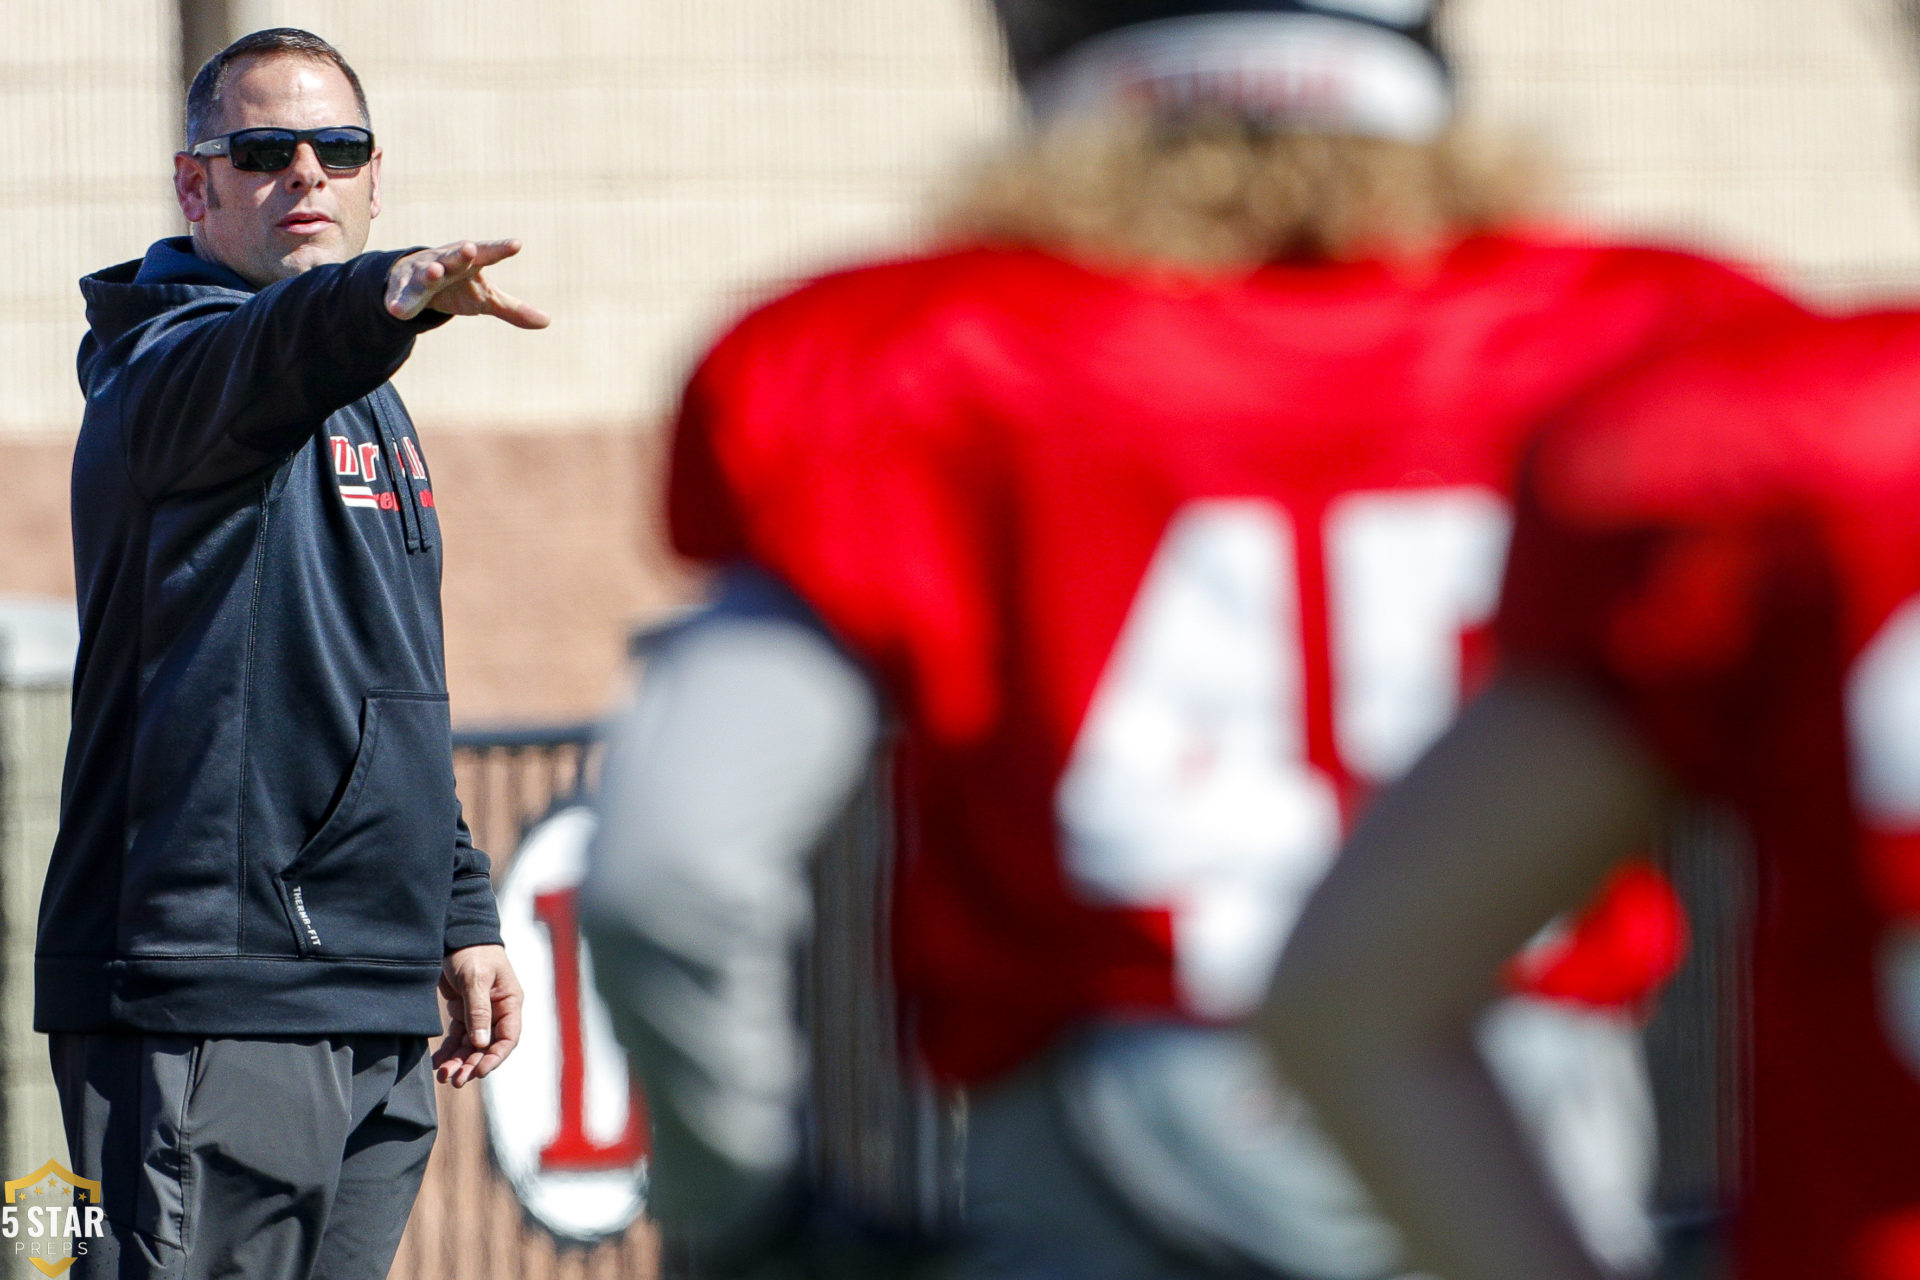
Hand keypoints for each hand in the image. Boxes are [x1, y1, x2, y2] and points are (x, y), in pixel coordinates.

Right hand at [385, 239, 549, 328]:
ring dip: (431, 272)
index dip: (500, 249)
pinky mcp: (403, 289)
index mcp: (469, 262)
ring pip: (426, 273)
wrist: (415, 280)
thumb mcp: (486, 297)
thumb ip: (514, 309)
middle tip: (468, 248)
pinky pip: (402, 296)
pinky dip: (399, 302)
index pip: (487, 253)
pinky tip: (397, 310)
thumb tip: (547, 322)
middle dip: (460, 254)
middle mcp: (446, 262)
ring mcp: (423, 274)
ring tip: (436, 272)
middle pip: (455, 258)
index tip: (516, 244)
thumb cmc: (457, 284)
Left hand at [434, 943, 522, 1086]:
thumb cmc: (472, 952)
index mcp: (509, 1003)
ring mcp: (479, 1013)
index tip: (478, 1071)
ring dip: (459, 1062)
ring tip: (443, 1077)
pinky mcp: (462, 1011)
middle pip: (487, 1047)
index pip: (508, 1038)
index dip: (495, 1058)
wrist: (454, 934)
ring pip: (471, 1046)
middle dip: (472, 1065)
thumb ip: (478, 1010)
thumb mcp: (476, 978)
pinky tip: (437, 1063)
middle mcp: (497, 1011)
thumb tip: (482, 1043)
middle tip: (455, 1081)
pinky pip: (457, 1037)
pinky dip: (448, 1051)